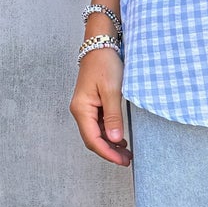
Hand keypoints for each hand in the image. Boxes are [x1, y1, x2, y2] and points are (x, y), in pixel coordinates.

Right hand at [70, 48, 130, 164]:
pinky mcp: (92, 105)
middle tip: (127, 160)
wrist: (100, 45)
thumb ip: (113, 116)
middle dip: (109, 152)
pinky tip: (120, 138)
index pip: (92, 139)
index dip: (107, 153)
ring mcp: (86, 108)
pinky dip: (109, 134)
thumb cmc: (104, 64)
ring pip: (96, 134)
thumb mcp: (112, 91)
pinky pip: (99, 125)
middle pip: (93, 139)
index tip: (121, 160)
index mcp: (82, 109)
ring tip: (126, 153)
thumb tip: (114, 138)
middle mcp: (80, 111)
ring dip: (110, 144)